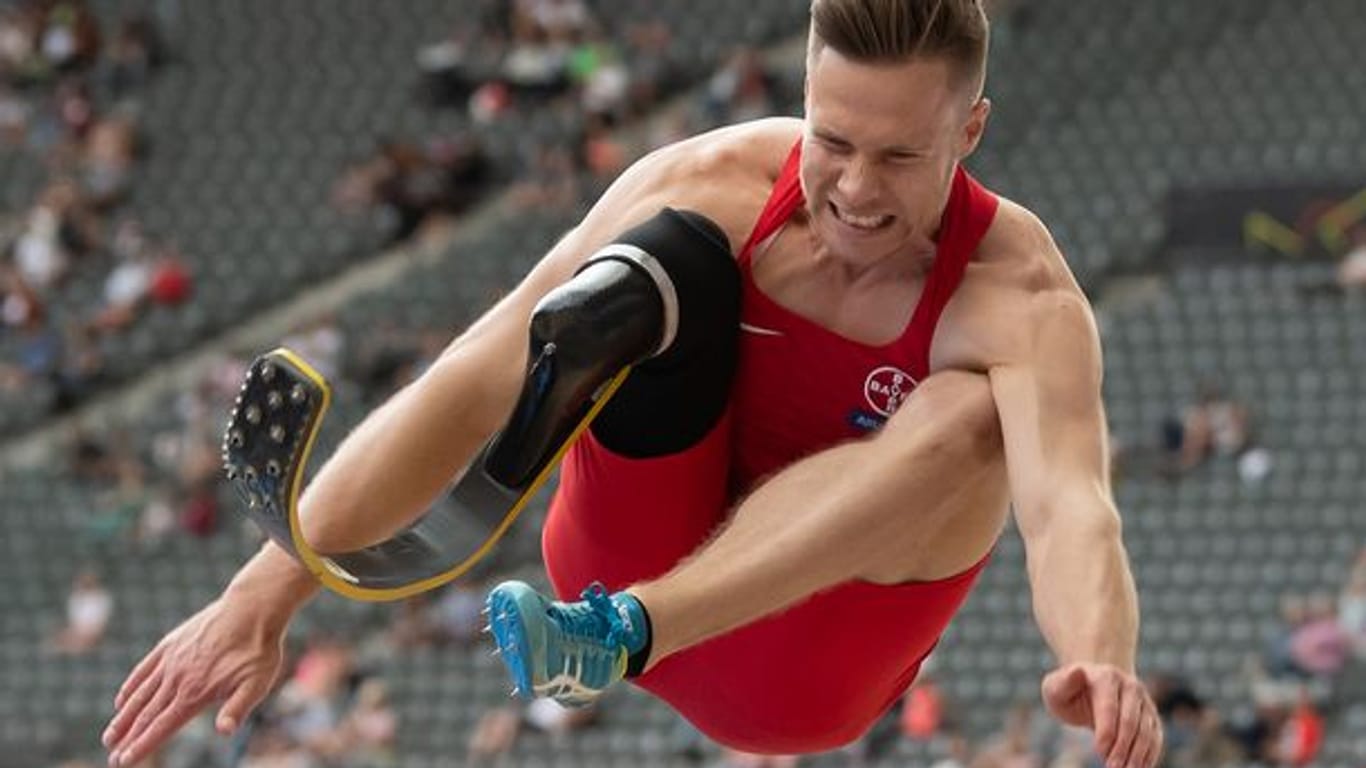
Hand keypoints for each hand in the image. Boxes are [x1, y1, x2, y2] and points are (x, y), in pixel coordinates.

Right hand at [102, 596, 286, 766]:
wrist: (252, 608)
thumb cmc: (258, 650)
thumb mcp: (256, 683)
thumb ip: (237, 708)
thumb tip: (224, 732)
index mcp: (196, 693)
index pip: (162, 726)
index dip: (142, 745)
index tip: (123, 761)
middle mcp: (177, 678)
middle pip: (146, 714)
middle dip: (128, 738)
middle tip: (112, 757)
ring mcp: (171, 660)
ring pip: (140, 694)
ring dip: (123, 718)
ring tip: (109, 736)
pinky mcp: (170, 644)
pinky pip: (144, 669)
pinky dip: (130, 687)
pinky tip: (121, 701)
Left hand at [1041, 663, 1162, 767]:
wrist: (1090, 688)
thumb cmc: (1068, 692)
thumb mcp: (1056, 687)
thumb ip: (1064, 683)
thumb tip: (1078, 671)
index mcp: (1107, 676)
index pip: (1109, 708)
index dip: (1106, 732)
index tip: (1098, 752)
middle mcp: (1130, 686)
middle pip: (1130, 721)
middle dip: (1122, 748)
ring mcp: (1144, 701)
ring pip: (1147, 731)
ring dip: (1137, 755)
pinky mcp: (1151, 716)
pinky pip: (1156, 738)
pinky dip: (1149, 755)